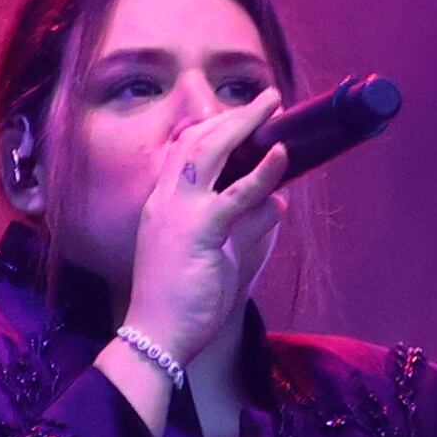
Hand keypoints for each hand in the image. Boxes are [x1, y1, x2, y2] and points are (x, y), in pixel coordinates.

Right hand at [120, 89, 287, 376]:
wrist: (155, 338)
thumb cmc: (182, 304)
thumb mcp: (220, 256)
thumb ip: (246, 225)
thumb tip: (277, 203)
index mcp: (163, 206)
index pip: (183, 151)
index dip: (213, 127)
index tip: (242, 116)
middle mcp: (165, 201)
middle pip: (194, 140)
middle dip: (231, 114)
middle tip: (265, 99)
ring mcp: (178, 214)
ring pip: (207, 151)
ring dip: (242, 124)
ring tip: (271, 106)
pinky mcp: (198, 232)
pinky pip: (235, 194)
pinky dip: (261, 173)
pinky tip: (281, 157)